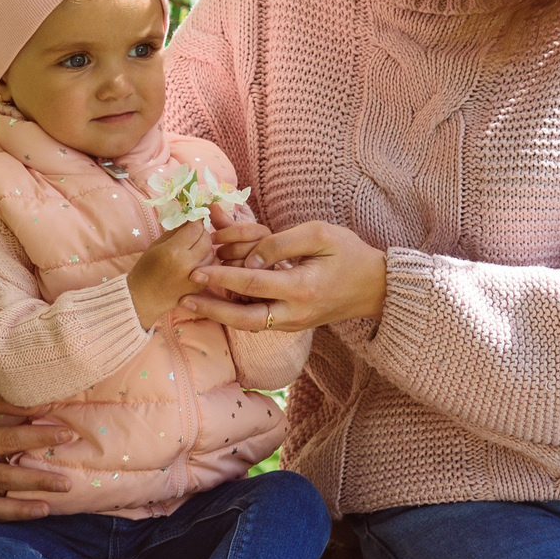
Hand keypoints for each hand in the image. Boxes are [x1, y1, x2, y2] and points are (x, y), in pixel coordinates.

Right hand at [127, 214, 217, 328]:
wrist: (145, 298)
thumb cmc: (146, 269)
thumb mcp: (157, 245)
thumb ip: (175, 231)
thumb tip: (191, 220)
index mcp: (173, 251)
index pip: (194, 228)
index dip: (195, 221)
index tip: (194, 219)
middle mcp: (187, 264)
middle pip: (206, 239)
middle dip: (202, 233)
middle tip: (194, 233)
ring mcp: (196, 277)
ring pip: (212, 252)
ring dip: (206, 247)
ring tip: (194, 248)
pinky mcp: (201, 286)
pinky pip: (212, 266)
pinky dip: (207, 260)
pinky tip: (197, 260)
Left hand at [180, 220, 388, 331]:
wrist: (375, 286)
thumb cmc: (349, 253)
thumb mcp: (319, 235)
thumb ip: (280, 243)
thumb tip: (250, 256)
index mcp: (302, 288)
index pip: (252, 283)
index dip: (222, 276)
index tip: (197, 269)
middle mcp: (295, 312)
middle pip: (244, 318)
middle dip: (212, 309)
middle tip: (183, 299)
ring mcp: (294, 322)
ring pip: (249, 323)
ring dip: (221, 312)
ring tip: (192, 301)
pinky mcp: (293, 323)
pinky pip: (259, 320)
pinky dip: (237, 311)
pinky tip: (219, 299)